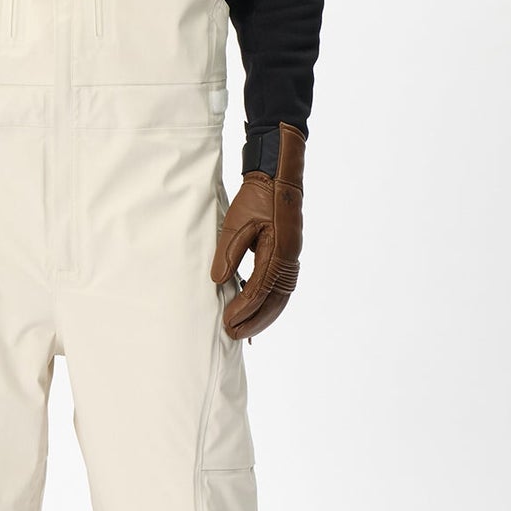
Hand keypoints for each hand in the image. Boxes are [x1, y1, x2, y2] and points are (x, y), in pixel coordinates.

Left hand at [208, 122, 305, 340]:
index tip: (227, 321)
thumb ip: (228, 253)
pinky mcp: (288, 255)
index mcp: (279, 252)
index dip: (243, 308)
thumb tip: (219, 282)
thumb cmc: (258, 196)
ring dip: (263, 316)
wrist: (279, 176)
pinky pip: (281, 288)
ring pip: (280, 298)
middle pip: (274, 301)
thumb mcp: (236, 222)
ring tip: (244, 331)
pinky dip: (270, 303)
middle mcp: (289, 260)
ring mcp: (291, 258)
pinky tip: (257, 310)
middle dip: (254, 321)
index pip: (259, 290)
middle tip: (233, 334)